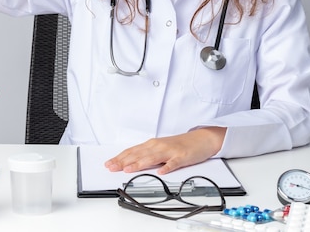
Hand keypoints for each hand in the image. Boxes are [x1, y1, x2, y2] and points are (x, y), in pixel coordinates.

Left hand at [104, 127, 225, 174]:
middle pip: (138, 154)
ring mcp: (170, 151)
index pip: (132, 151)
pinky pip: (174, 163)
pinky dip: (167, 166)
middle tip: (112, 167)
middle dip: (124, 161)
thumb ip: (147, 155)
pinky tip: (161, 171)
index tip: (109, 164)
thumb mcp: (161, 149)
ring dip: (140, 163)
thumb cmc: (179, 145)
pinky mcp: (182, 156)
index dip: (120, 158)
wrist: (201, 139)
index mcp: (152, 145)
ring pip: (152, 157)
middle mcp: (158, 146)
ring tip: (129, 170)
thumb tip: (131, 163)